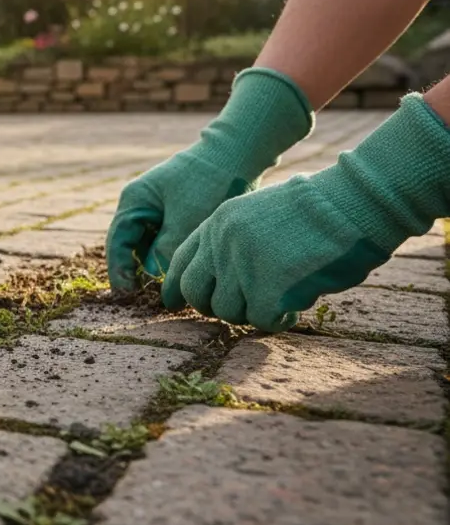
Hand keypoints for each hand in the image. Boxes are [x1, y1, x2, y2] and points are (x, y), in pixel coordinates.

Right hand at [106, 151, 252, 287]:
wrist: (239, 152)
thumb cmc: (210, 182)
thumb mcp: (186, 220)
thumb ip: (166, 251)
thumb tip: (155, 280)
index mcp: (134, 200)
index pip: (118, 242)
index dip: (120, 271)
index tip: (128, 295)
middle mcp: (140, 204)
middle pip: (130, 246)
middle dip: (136, 271)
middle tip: (145, 298)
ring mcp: (158, 208)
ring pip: (149, 245)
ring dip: (155, 265)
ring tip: (167, 287)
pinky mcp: (176, 212)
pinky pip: (165, 240)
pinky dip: (170, 256)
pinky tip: (183, 270)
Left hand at [163, 94, 449, 330]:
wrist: (352, 204)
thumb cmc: (316, 210)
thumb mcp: (258, 212)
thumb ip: (231, 240)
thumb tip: (216, 282)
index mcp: (218, 223)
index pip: (180, 261)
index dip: (175, 288)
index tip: (173, 304)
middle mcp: (222, 244)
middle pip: (196, 293)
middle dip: (213, 307)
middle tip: (241, 307)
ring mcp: (242, 267)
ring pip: (228, 311)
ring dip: (252, 311)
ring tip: (280, 295)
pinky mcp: (267, 290)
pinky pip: (261, 321)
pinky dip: (279, 319)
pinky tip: (295, 305)